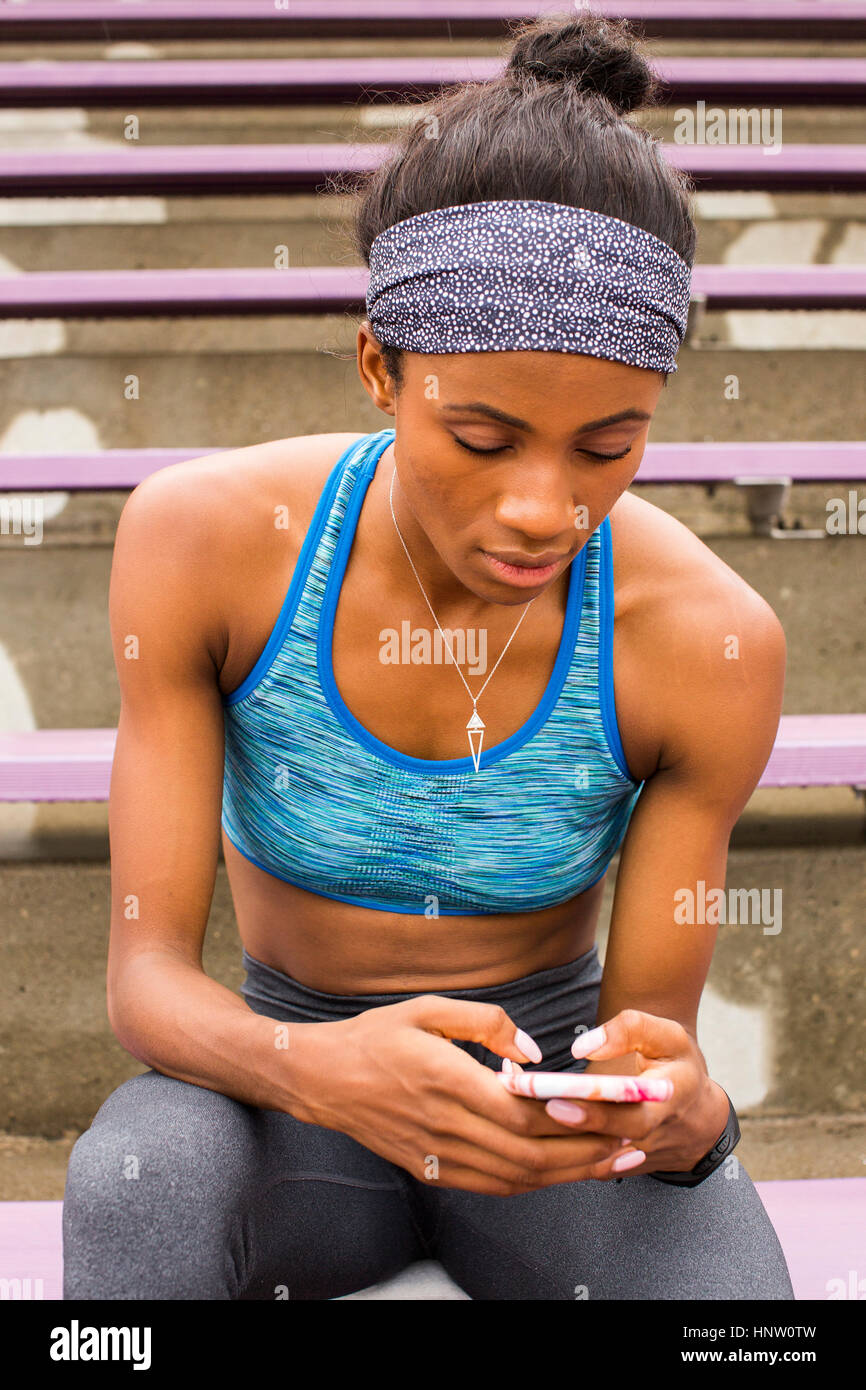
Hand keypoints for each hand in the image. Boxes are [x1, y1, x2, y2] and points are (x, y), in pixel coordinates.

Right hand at [288, 996, 639, 1195]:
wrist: (321, 1079)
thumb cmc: (375, 1036)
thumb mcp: (427, 1008)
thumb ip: (485, 1023)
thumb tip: (533, 1051)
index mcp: (446, 1081)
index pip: (524, 1110)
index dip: (573, 1115)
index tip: (614, 1109)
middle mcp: (445, 1126)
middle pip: (530, 1152)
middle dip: (588, 1151)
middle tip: (632, 1142)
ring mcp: (437, 1155)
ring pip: (516, 1176)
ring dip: (568, 1174)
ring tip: (611, 1163)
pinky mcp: (431, 1170)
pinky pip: (491, 1185)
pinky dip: (532, 1182)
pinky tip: (559, 1172)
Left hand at [511, 1009, 729, 1178]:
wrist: (697, 1114)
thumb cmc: (677, 1066)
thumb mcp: (667, 1036)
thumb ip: (629, 1030)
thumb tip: (584, 1047)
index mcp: (668, 1101)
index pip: (631, 1114)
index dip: (594, 1111)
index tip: (558, 1100)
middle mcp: (652, 1136)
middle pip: (606, 1142)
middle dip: (564, 1127)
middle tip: (527, 1108)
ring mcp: (635, 1157)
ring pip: (591, 1157)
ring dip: (554, 1140)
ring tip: (516, 1113)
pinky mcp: (618, 1167)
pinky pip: (586, 1162)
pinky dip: (556, 1148)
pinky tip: (524, 1127)